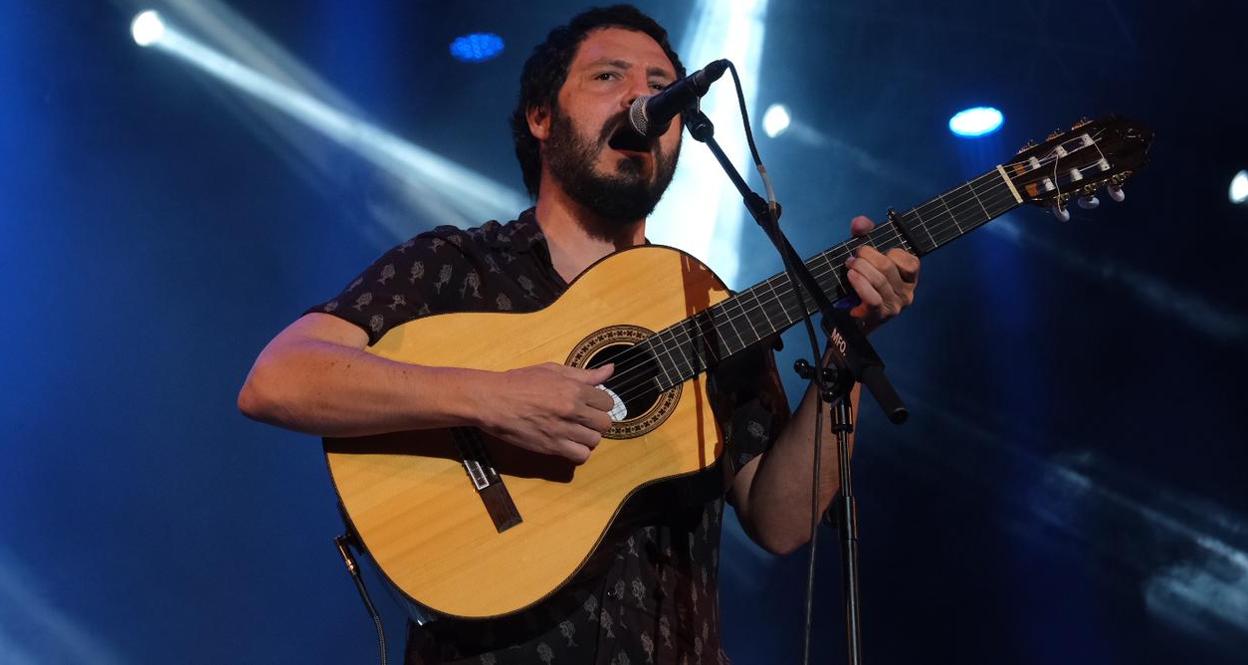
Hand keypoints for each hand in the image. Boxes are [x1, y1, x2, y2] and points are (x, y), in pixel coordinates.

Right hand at [475, 362, 614, 463]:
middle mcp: (572, 410)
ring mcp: (562, 430)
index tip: (590, 405)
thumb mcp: (552, 370)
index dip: (600, 404)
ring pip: (594, 441)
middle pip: (604, 423)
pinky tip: (570, 444)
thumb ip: (584, 374)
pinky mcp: (551, 447)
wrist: (493, 400)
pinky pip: (580, 456)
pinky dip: (579, 452)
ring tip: (576, 432)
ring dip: (588, 437)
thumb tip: (610, 370)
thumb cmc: (520, 381)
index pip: (607, 402)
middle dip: (597, 421)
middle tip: (584, 419)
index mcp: (574, 389)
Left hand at [845, 215, 919, 331]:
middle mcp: (907, 293)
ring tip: (849, 265)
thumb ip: (865, 235)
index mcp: (909, 278)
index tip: (871, 250)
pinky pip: (872, 297)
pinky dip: (860, 284)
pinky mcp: (880, 315)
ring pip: (879, 280)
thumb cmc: (864, 284)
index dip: (890, 251)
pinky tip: (852, 277)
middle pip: (888, 266)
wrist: (852, 319)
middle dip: (867, 256)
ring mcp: (895, 305)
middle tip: (853, 257)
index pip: (910, 261)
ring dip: (860, 268)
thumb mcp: (867, 257)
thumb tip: (860, 223)